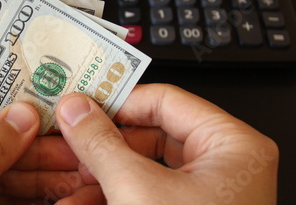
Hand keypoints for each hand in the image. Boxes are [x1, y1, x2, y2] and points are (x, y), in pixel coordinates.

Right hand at [55, 84, 278, 204]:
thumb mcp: (137, 190)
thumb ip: (101, 143)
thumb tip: (76, 110)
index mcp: (231, 145)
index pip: (164, 100)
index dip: (117, 101)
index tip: (82, 105)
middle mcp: (223, 165)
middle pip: (149, 134)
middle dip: (102, 145)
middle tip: (70, 138)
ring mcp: (205, 193)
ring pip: (142, 166)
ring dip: (100, 174)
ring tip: (65, 177)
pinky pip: (144, 193)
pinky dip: (112, 196)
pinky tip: (78, 203)